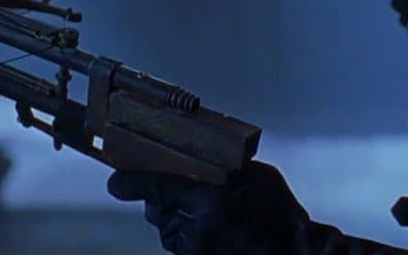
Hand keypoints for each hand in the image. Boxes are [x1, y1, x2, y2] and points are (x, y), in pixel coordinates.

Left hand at [107, 161, 307, 254]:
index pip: (155, 186)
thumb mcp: (257, 175)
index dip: (130, 182)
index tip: (115, 181)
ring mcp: (192, 249)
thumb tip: (191, 161)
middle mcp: (193, 227)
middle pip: (157, 206)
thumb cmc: (279, 214)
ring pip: (167, 226)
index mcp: (207, 200)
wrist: (292, 253)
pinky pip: (179, 242)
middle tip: (197, 194)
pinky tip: (216, 232)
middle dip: (167, 197)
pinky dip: (189, 235)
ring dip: (179, 217)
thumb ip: (220, 168)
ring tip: (217, 217)